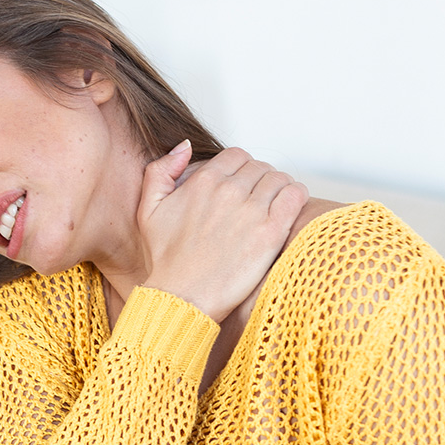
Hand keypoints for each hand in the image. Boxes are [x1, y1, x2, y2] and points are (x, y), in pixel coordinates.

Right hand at [137, 142, 307, 321]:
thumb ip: (160, 171)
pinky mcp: (270, 233)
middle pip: (260, 167)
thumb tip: (186, 146)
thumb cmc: (166, 260)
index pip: (238, 156)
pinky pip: (295, 195)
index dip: (242, 168)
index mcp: (203, 182)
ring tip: (274, 206)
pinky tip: (289, 208)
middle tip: (257, 201)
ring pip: (279, 178)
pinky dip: (296, 195)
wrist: (183, 298)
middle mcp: (229, 191)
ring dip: (279, 188)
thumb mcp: (148, 210)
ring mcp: (252, 211)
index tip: (242, 186)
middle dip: (260, 180)